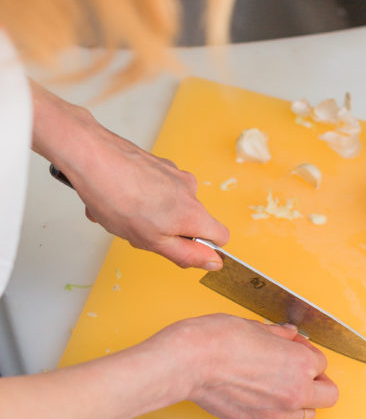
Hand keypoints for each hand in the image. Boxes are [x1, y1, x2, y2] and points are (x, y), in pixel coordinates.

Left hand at [31, 84, 226, 269]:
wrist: (91, 156)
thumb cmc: (117, 199)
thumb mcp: (153, 241)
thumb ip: (187, 255)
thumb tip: (215, 262)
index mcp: (193, 213)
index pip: (221, 236)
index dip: (203, 247)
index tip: (178, 247)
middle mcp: (189, 190)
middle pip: (189, 221)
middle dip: (165, 230)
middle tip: (137, 231)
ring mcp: (172, 173)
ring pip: (167, 205)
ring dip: (145, 214)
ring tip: (118, 212)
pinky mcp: (155, 162)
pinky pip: (152, 188)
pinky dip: (136, 197)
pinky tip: (113, 197)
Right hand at [150, 315, 338, 418]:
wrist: (188, 363)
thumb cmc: (217, 340)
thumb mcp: (255, 326)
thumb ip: (278, 336)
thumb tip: (286, 335)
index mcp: (301, 364)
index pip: (322, 363)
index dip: (307, 354)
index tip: (295, 349)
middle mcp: (295, 393)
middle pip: (328, 396)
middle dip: (319, 384)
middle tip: (304, 375)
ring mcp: (274, 413)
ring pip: (305, 416)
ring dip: (300, 403)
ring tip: (282, 389)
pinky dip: (269, 411)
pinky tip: (255, 397)